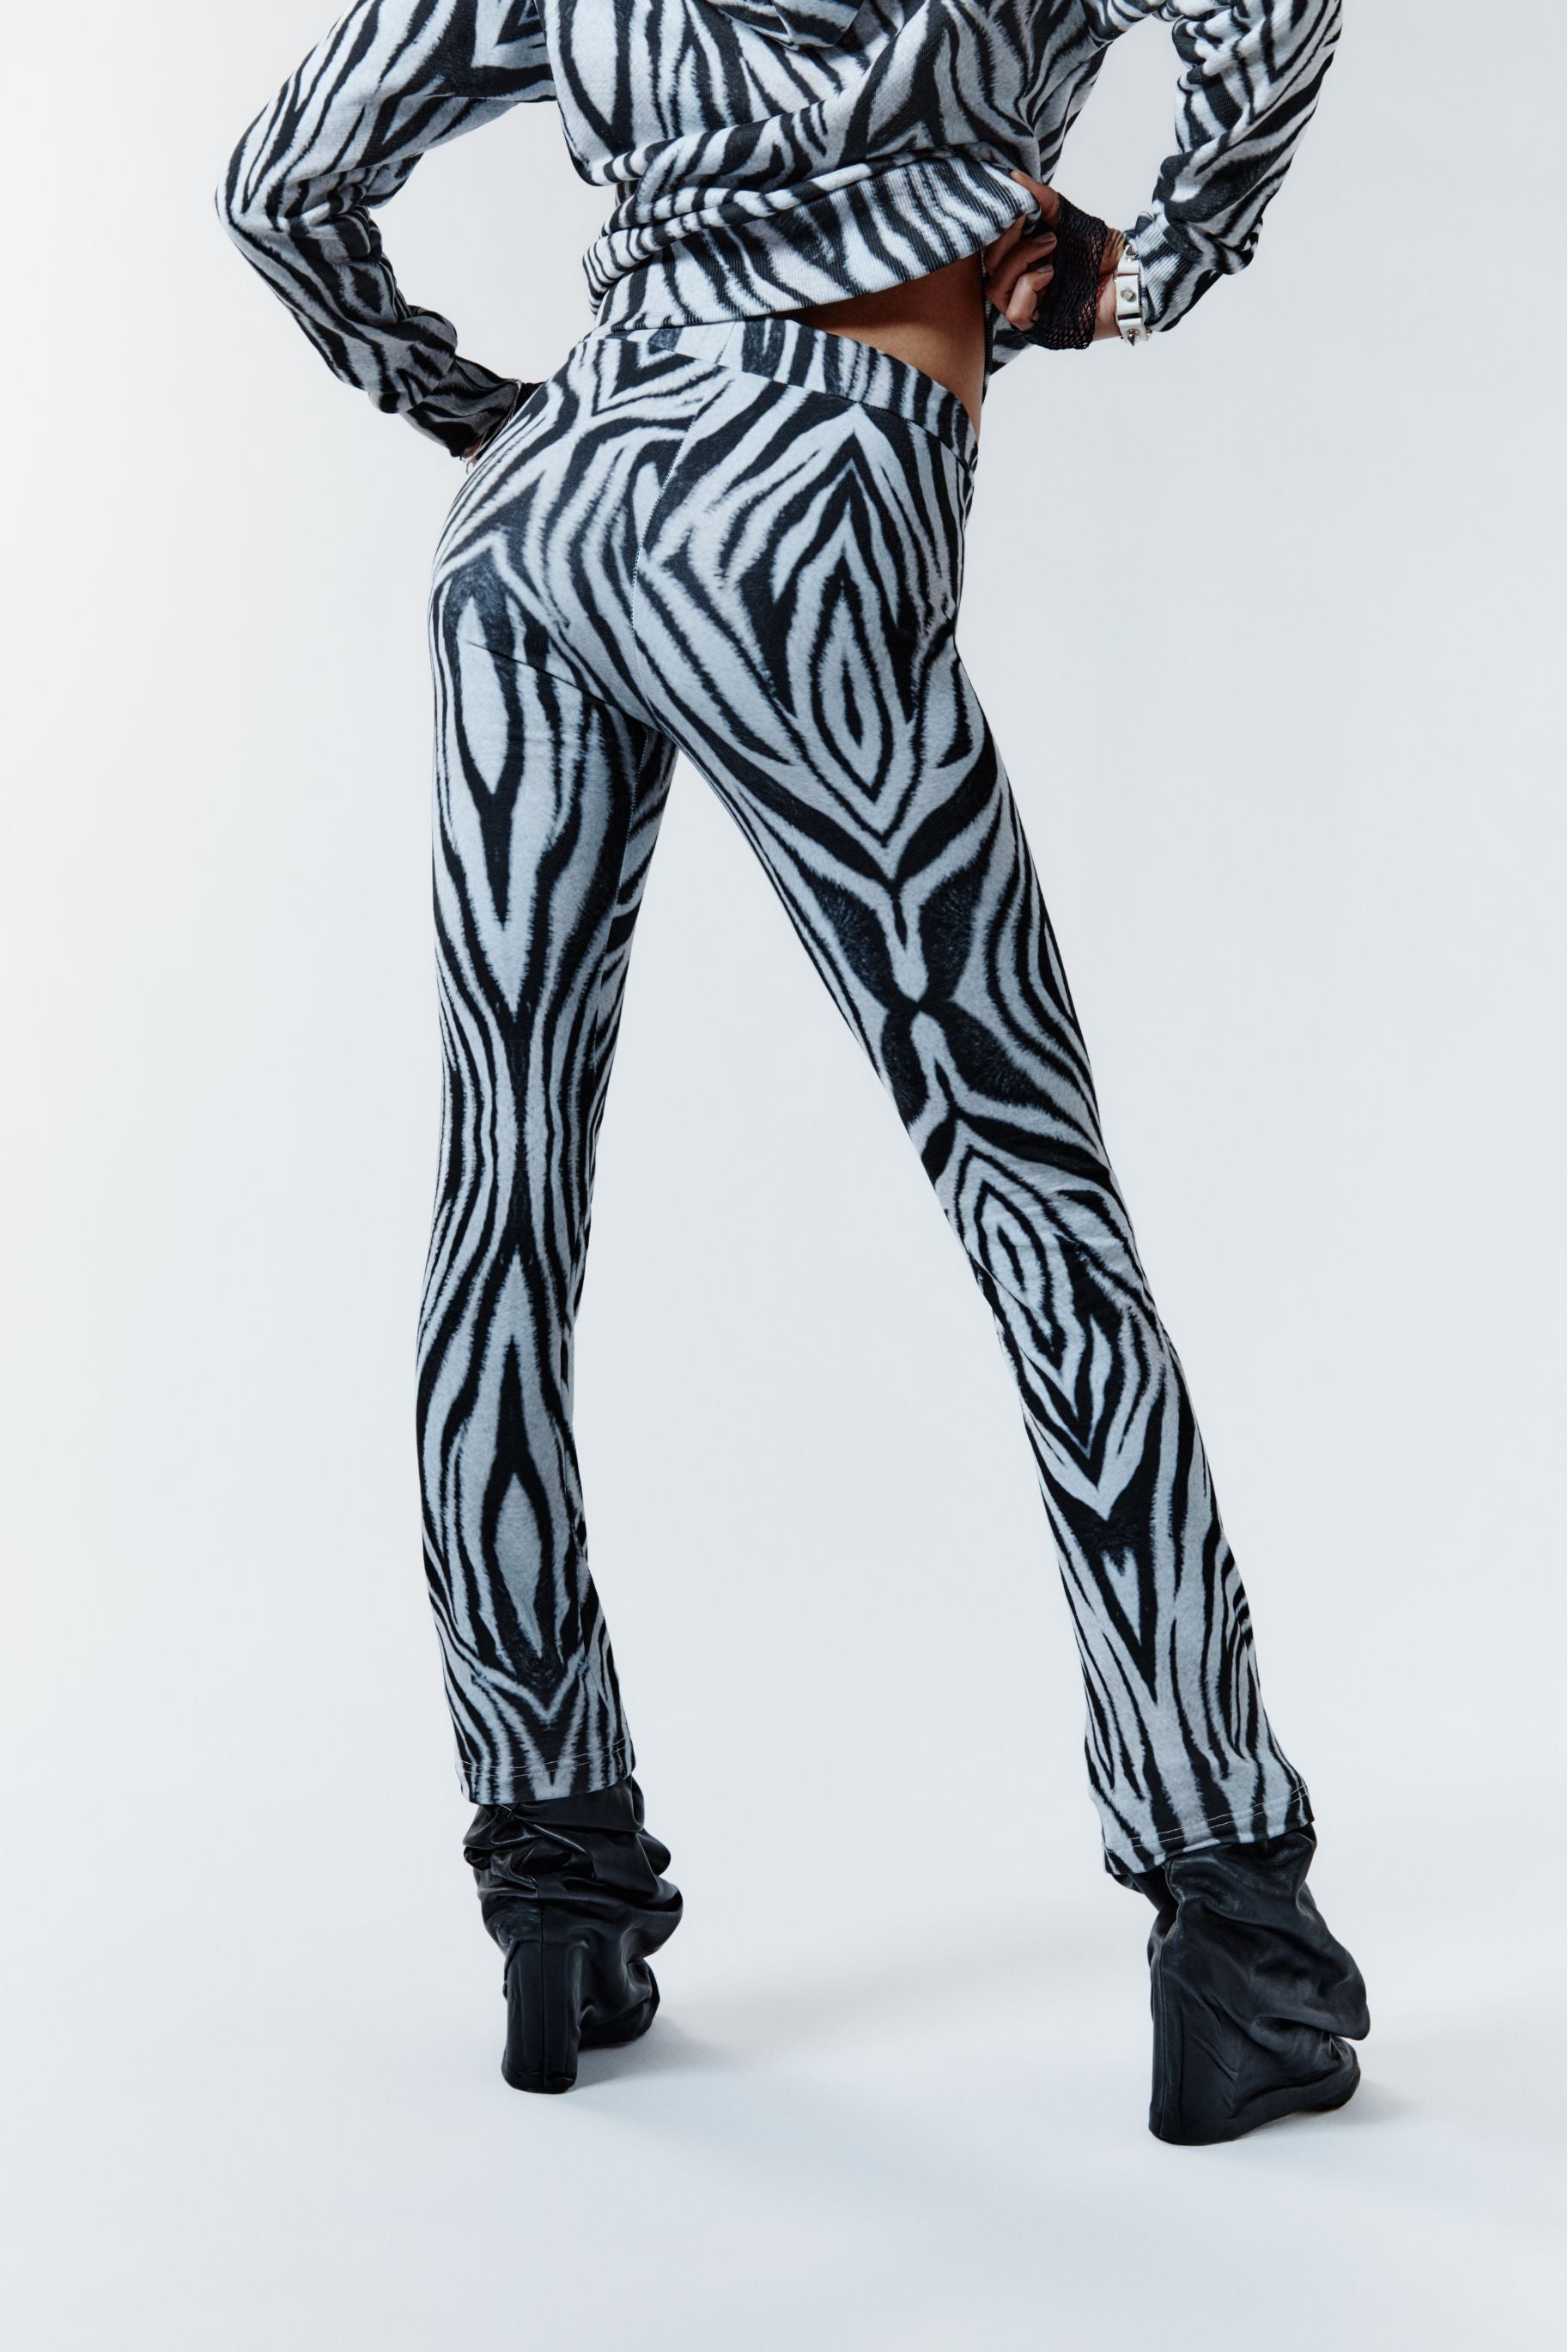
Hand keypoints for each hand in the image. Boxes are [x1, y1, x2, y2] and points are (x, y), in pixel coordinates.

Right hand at [981, 169, 1125, 340]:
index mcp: (1024, 262)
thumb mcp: (1068, 218)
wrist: (1132, 273)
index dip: (998, 229)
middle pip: (990, 269)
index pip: (991, 251)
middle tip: (1034, 224)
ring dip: (1020, 260)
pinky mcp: (1044, 327)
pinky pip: (1017, 312)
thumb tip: (1015, 178)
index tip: (1017, 206)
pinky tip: (1050, 272)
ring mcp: (1032, 308)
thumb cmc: (1104, 251)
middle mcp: (1022, 286)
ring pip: (997, 289)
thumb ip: (1043, 201)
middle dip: (1008, 240)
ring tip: (1051, 244)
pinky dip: (1029, 285)